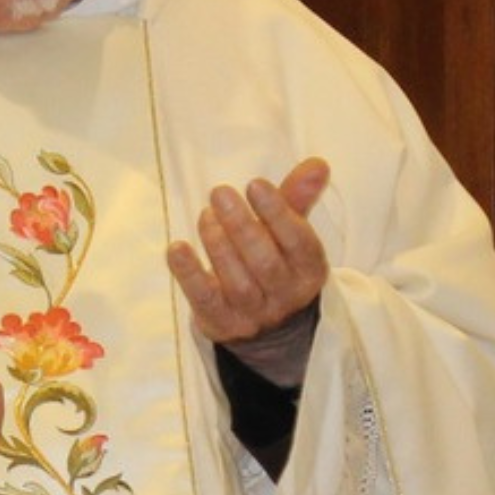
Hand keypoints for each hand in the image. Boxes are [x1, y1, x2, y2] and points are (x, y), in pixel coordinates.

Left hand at [168, 161, 333, 343]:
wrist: (269, 330)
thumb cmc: (277, 264)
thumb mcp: (290, 234)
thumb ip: (297, 199)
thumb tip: (317, 164)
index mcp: (309, 270)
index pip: (298, 241)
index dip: (278, 212)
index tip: (255, 184)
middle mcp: (286, 296)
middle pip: (265, 262)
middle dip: (242, 226)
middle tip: (220, 193)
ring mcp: (255, 315)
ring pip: (237, 281)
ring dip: (217, 244)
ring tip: (206, 215)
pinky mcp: (223, 325)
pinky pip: (205, 300)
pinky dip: (189, 274)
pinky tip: (177, 249)